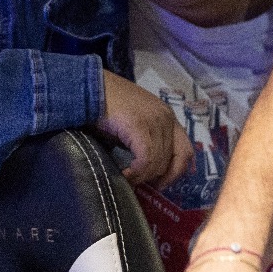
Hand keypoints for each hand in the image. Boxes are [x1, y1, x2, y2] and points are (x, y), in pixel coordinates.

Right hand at [98, 71, 193, 185]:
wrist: (86, 87)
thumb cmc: (103, 108)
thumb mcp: (131, 126)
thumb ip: (142, 143)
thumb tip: (144, 171)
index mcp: (167, 117)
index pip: (186, 150)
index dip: (176, 171)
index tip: (159, 184)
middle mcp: (166, 118)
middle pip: (175, 159)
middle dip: (159, 177)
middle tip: (140, 184)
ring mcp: (155, 120)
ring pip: (159, 161)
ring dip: (143, 176)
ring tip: (127, 178)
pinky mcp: (140, 125)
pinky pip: (146, 159)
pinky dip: (137, 172)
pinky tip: (124, 175)